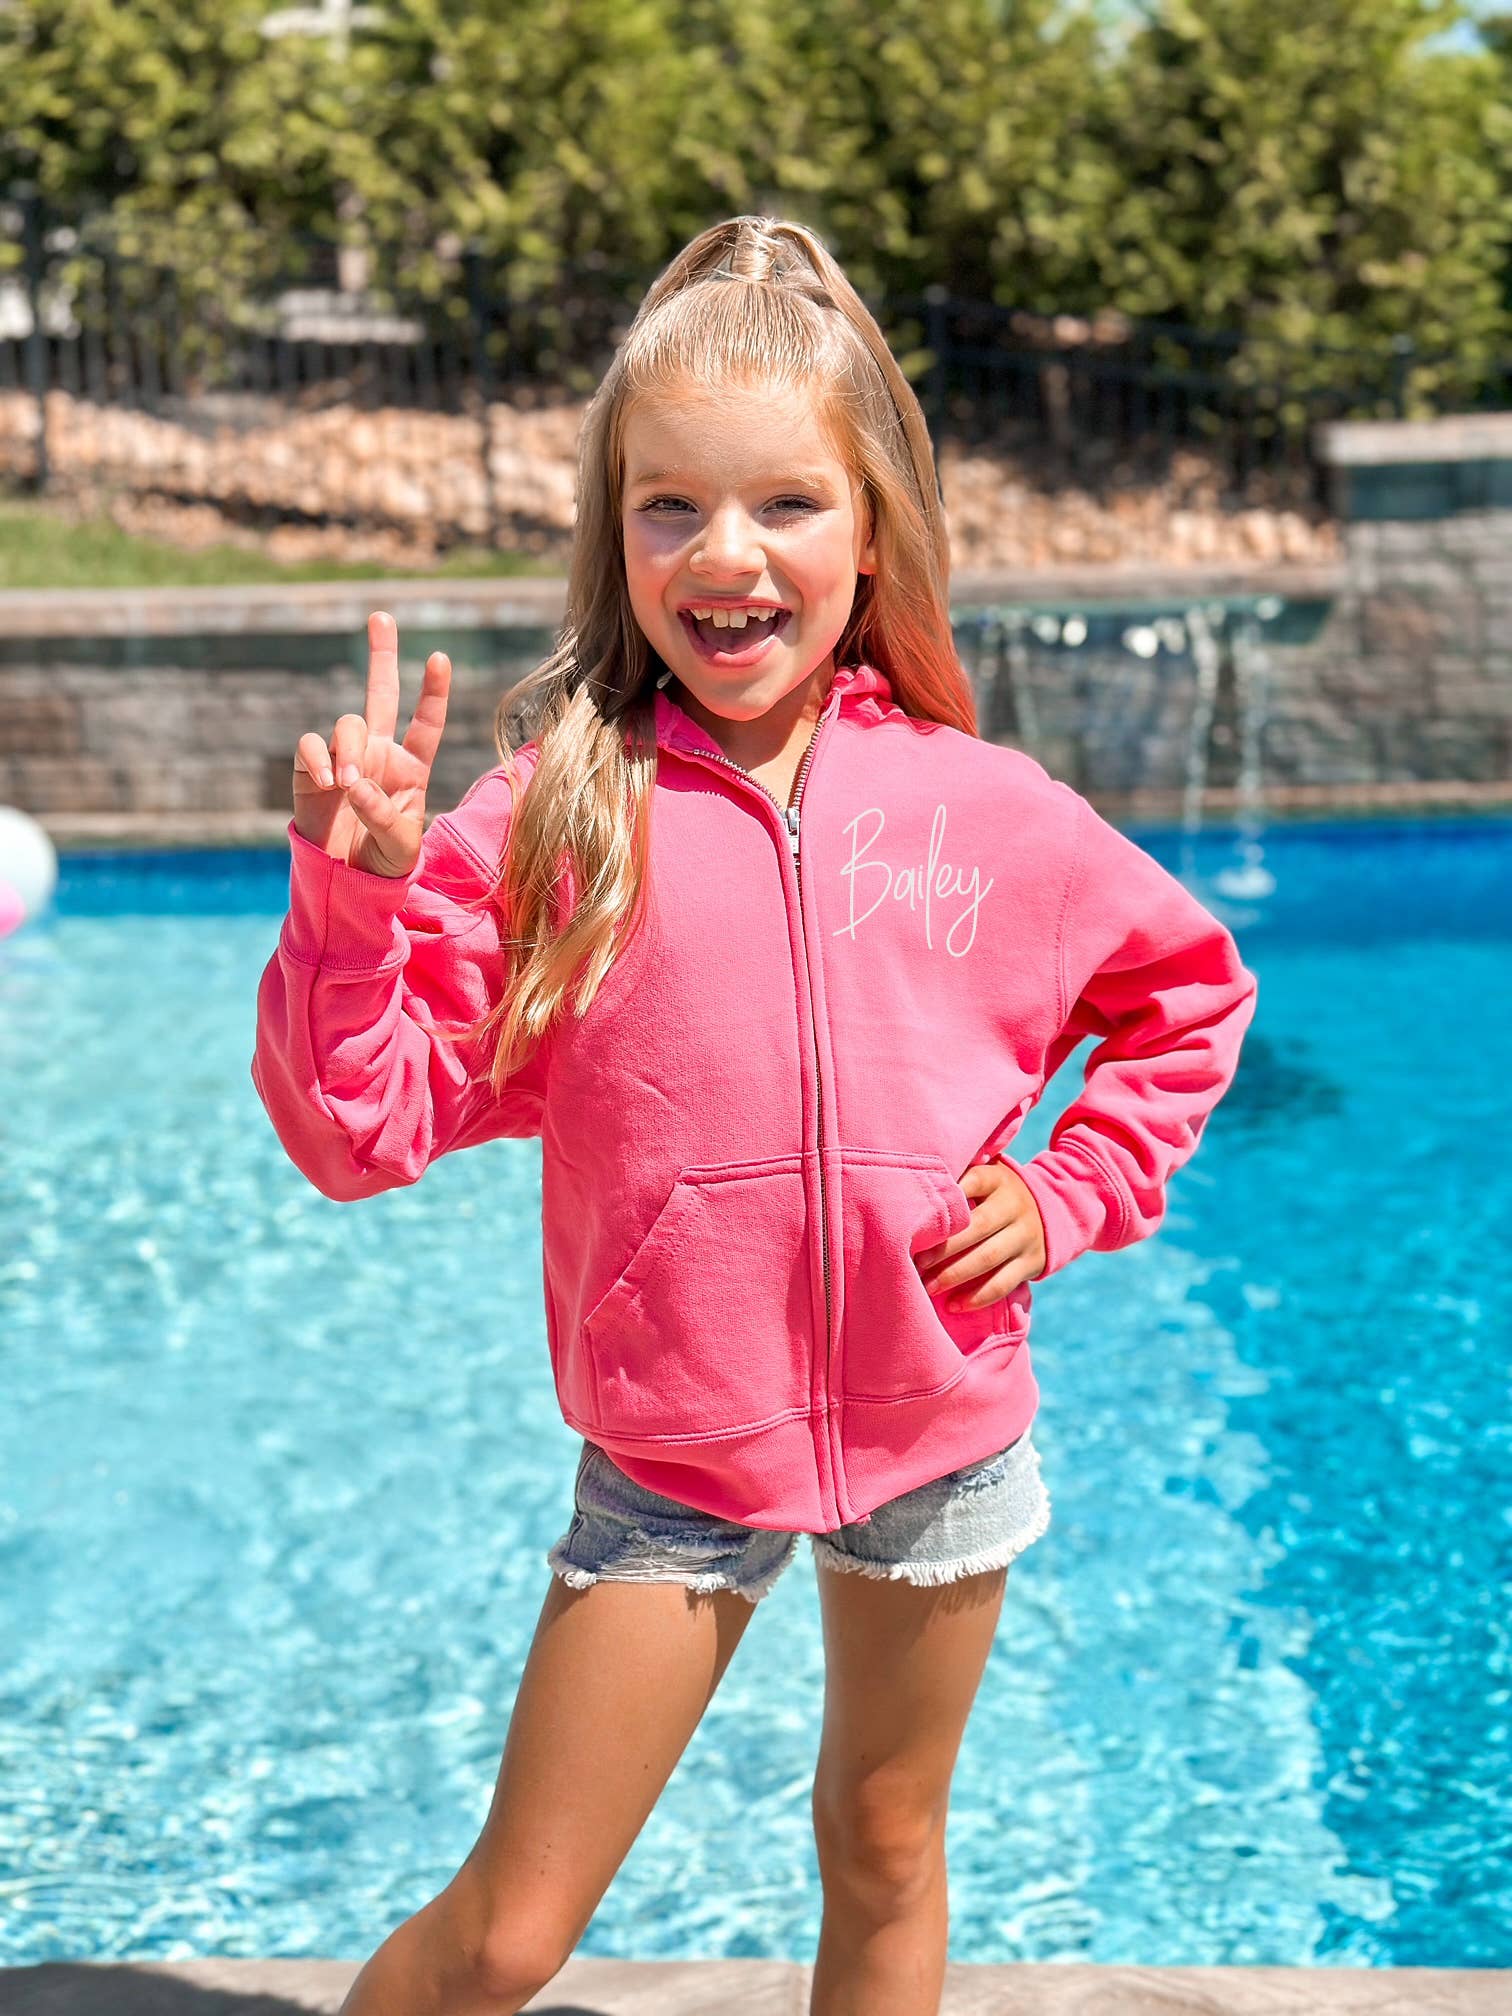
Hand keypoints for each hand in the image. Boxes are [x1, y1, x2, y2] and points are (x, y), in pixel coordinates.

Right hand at [291, 610, 452, 878]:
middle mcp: (379, 753)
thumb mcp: (399, 847)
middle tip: (381, 616)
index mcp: (412, 768)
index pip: (426, 723)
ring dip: (350, 750)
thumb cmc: (384, 863)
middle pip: (381, 694)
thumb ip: (383, 816)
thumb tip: (354, 783)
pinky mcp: (310, 767)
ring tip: (347, 785)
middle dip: (381, 654)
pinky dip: (317, 759)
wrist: (345, 881)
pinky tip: (326, 783)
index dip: (433, 692)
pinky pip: (311, 744)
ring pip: (348, 723)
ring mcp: (345, 757)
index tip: (439, 658)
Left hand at [915, 1160, 1046, 1309]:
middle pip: (978, 1226)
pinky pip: (1003, 1283)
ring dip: (955, 1275)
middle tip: (915, 1263)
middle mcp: (1014, 1205)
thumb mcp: (984, 1178)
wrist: (1049, 1210)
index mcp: (998, 1179)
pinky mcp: (1032, 1262)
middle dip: (943, 1248)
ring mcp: (1025, 1235)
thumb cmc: (995, 1195)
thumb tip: (908, 1191)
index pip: (972, 1182)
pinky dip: (977, 1297)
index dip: (945, 1201)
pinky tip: (953, 1305)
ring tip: (928, 1287)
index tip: (916, 1221)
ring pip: (988, 1258)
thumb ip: (956, 1179)